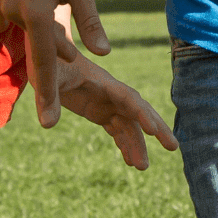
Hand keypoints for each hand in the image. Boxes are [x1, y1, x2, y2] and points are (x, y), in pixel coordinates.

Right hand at [0, 0, 109, 128]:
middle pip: (32, 40)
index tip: (48, 122)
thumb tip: (103, 54)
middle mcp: (9, 8)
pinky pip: (2, 6)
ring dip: (30, 17)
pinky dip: (15, 2)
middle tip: (55, 2)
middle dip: (47, 39)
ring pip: (16, 23)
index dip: (48, 93)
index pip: (44, 62)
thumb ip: (90, 22)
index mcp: (36, 11)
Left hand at [52, 41, 177, 168]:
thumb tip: (48, 125)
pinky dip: (124, 144)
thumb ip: (48, 98)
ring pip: (128, 125)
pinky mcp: (98, 110)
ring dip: (136, 144)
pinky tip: (129, 161)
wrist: (46, 50)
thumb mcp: (44, 76)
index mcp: (102, 81)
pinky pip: (116, 129)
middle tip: (173, 148)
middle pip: (138, 111)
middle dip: (156, 128)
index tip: (154, 130)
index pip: (128, 98)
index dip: (142, 113)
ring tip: (141, 168)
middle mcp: (109, 92)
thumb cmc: (45, 57)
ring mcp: (106, 102)